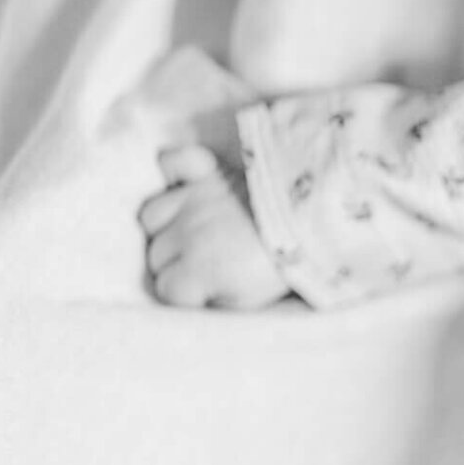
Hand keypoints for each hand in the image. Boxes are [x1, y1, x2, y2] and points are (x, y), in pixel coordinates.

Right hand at [139, 144, 290, 309]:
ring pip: (152, 215)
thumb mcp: (247, 303)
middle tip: (204, 264)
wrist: (312, 221)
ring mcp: (194, 198)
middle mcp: (186, 232)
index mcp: (197, 269)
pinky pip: (173, 161)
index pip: (166, 289)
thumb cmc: (279, 267)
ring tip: (189, 233)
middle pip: (156, 254)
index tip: (205, 292)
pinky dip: (171, 169)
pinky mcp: (208, 170)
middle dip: (175, 264)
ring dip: (166, 227)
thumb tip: (192, 298)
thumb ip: (211, 303)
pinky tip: (181, 186)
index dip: (185, 295)